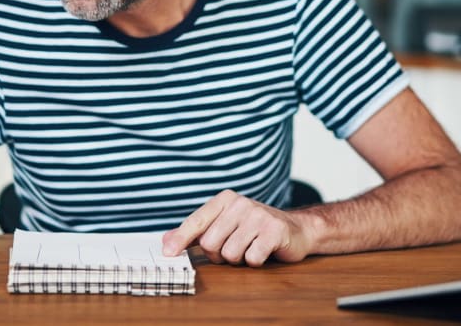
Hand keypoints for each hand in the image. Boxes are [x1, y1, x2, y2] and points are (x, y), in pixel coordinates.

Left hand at [161, 189, 313, 266]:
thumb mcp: (223, 225)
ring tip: (249, 247)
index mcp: (224, 199)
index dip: (180, 239)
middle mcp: (240, 203)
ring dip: (238, 259)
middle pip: (211, 243)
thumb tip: (166, 240)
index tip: (168, 253)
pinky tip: (263, 250)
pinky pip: (251, 258)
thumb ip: (195, 233)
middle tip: (233, 247)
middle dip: (219, 255)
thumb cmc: (253, 229)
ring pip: (230, 253)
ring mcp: (258, 216)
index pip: (196, 221)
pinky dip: (254, 261)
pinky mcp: (274, 231)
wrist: (295, 229)